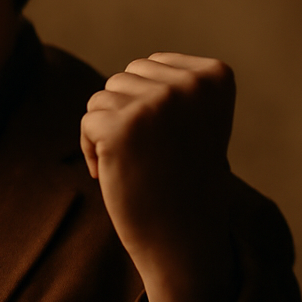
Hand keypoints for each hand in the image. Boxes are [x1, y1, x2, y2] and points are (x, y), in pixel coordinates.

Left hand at [81, 53, 242, 301]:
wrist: (184, 235)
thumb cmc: (186, 178)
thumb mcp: (195, 120)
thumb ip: (174, 87)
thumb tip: (137, 69)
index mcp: (214, 75)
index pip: (150, 65)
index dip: (148, 105)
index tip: (172, 139)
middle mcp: (188, 84)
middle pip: (124, 78)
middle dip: (126, 115)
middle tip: (153, 155)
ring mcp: (154, 104)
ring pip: (102, 98)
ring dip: (108, 133)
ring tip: (139, 164)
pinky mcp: (119, 128)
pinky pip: (87, 123)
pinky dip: (92, 150)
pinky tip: (117, 173)